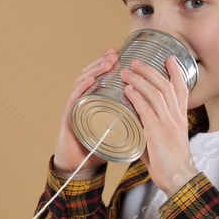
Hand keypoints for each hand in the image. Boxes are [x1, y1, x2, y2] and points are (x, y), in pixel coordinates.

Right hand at [52, 47, 119, 174]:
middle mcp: (82, 100)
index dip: (107, 64)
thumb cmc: (98, 146)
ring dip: (94, 70)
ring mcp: (74, 107)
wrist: (80, 165)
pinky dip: (81, 88)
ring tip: (107, 62)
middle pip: (90, 74)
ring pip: (81, 83)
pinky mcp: (68, 118)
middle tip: (114, 53)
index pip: (99, 77)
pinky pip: (74, 100)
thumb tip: (150, 107)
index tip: (120, 53)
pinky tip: (90, 80)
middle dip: (101, 62)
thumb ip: (128, 116)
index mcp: (94, 101)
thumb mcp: (116, 127)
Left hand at [122, 56, 199, 195]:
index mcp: (180, 117)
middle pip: (166, 86)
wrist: (179, 178)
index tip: (169, 58)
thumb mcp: (164, 140)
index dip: (176, 72)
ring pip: (155, 94)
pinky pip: (146, 110)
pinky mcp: (158, 133)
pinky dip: (137, 98)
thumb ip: (152, 127)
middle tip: (136, 61)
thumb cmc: (170, 162)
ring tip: (127, 71)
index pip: (181, 89)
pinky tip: (128, 90)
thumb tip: (136, 120)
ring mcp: (168, 123)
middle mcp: (176, 117)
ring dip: (140, 80)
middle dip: (150, 71)